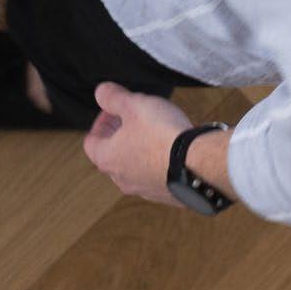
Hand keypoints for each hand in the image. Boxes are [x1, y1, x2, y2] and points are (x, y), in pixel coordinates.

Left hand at [82, 84, 191, 204]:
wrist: (199, 165)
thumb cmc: (161, 135)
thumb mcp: (132, 104)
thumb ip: (111, 97)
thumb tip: (101, 93)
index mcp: (109, 160)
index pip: (91, 143)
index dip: (100, 123)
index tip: (114, 110)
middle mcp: (124, 180)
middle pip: (113, 156)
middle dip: (120, 135)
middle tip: (133, 118)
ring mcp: (147, 191)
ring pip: (136, 168)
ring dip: (140, 150)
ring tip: (155, 131)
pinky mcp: (169, 196)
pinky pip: (158, 177)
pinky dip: (160, 163)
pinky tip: (173, 149)